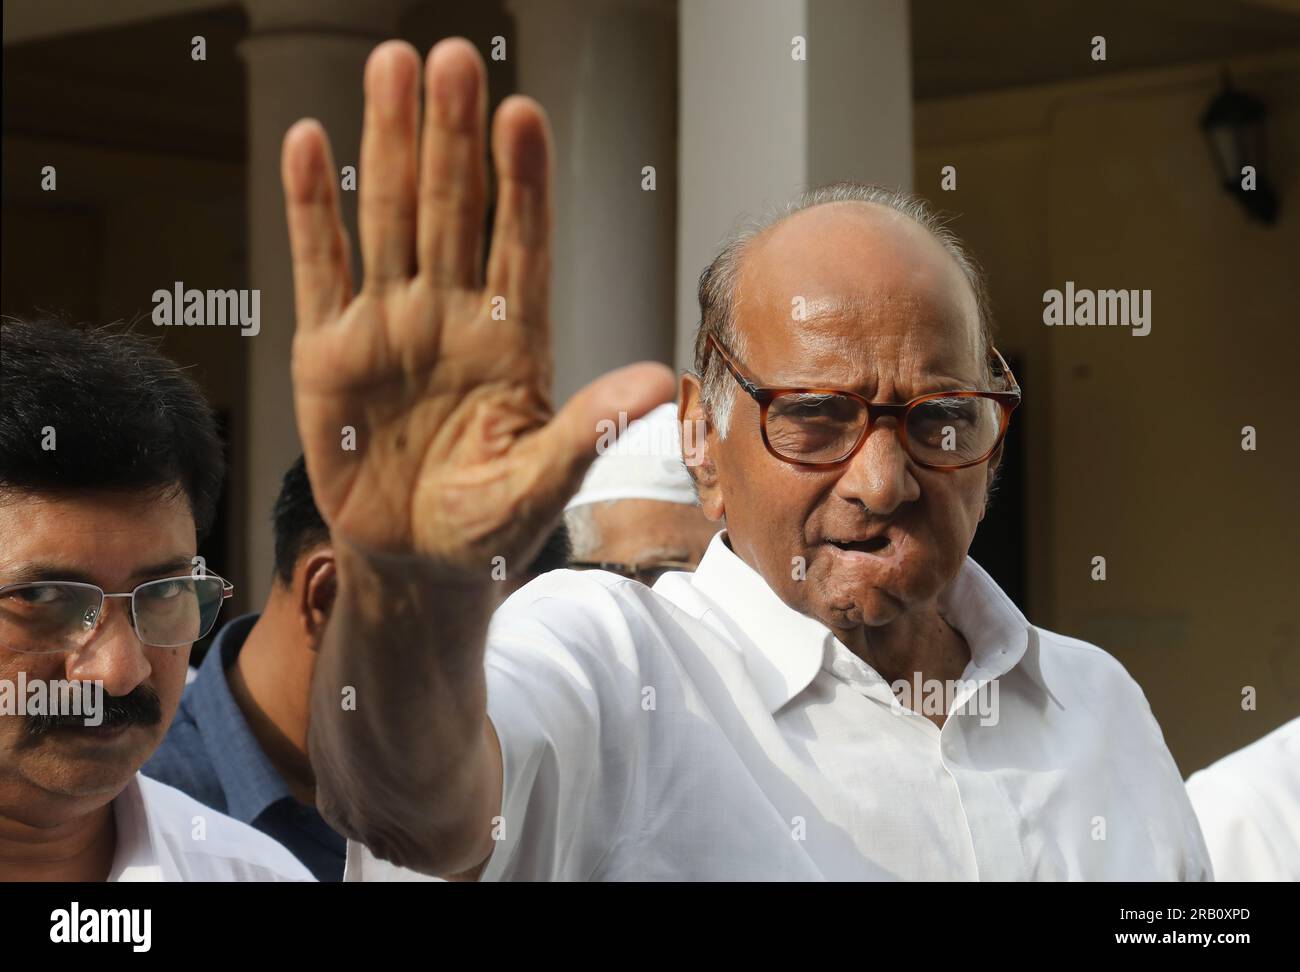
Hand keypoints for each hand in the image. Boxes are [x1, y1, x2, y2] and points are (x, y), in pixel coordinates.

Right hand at [281, 39, 674, 575]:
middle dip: (453, 138)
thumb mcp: (541, 482)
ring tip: (392, 65)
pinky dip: (312, 210)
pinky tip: (311, 143)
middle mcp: (453, 316)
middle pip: (454, 210)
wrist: (414, 560)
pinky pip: (319, 267)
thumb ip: (587, 429)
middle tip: (453, 60)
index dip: (522, 183)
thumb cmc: (487, 523)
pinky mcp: (327, 348)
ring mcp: (389, 325)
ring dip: (388, 145)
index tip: (523, 116)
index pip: (521, 245)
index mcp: (513, 342)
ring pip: (389, 217)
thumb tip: (656, 380)